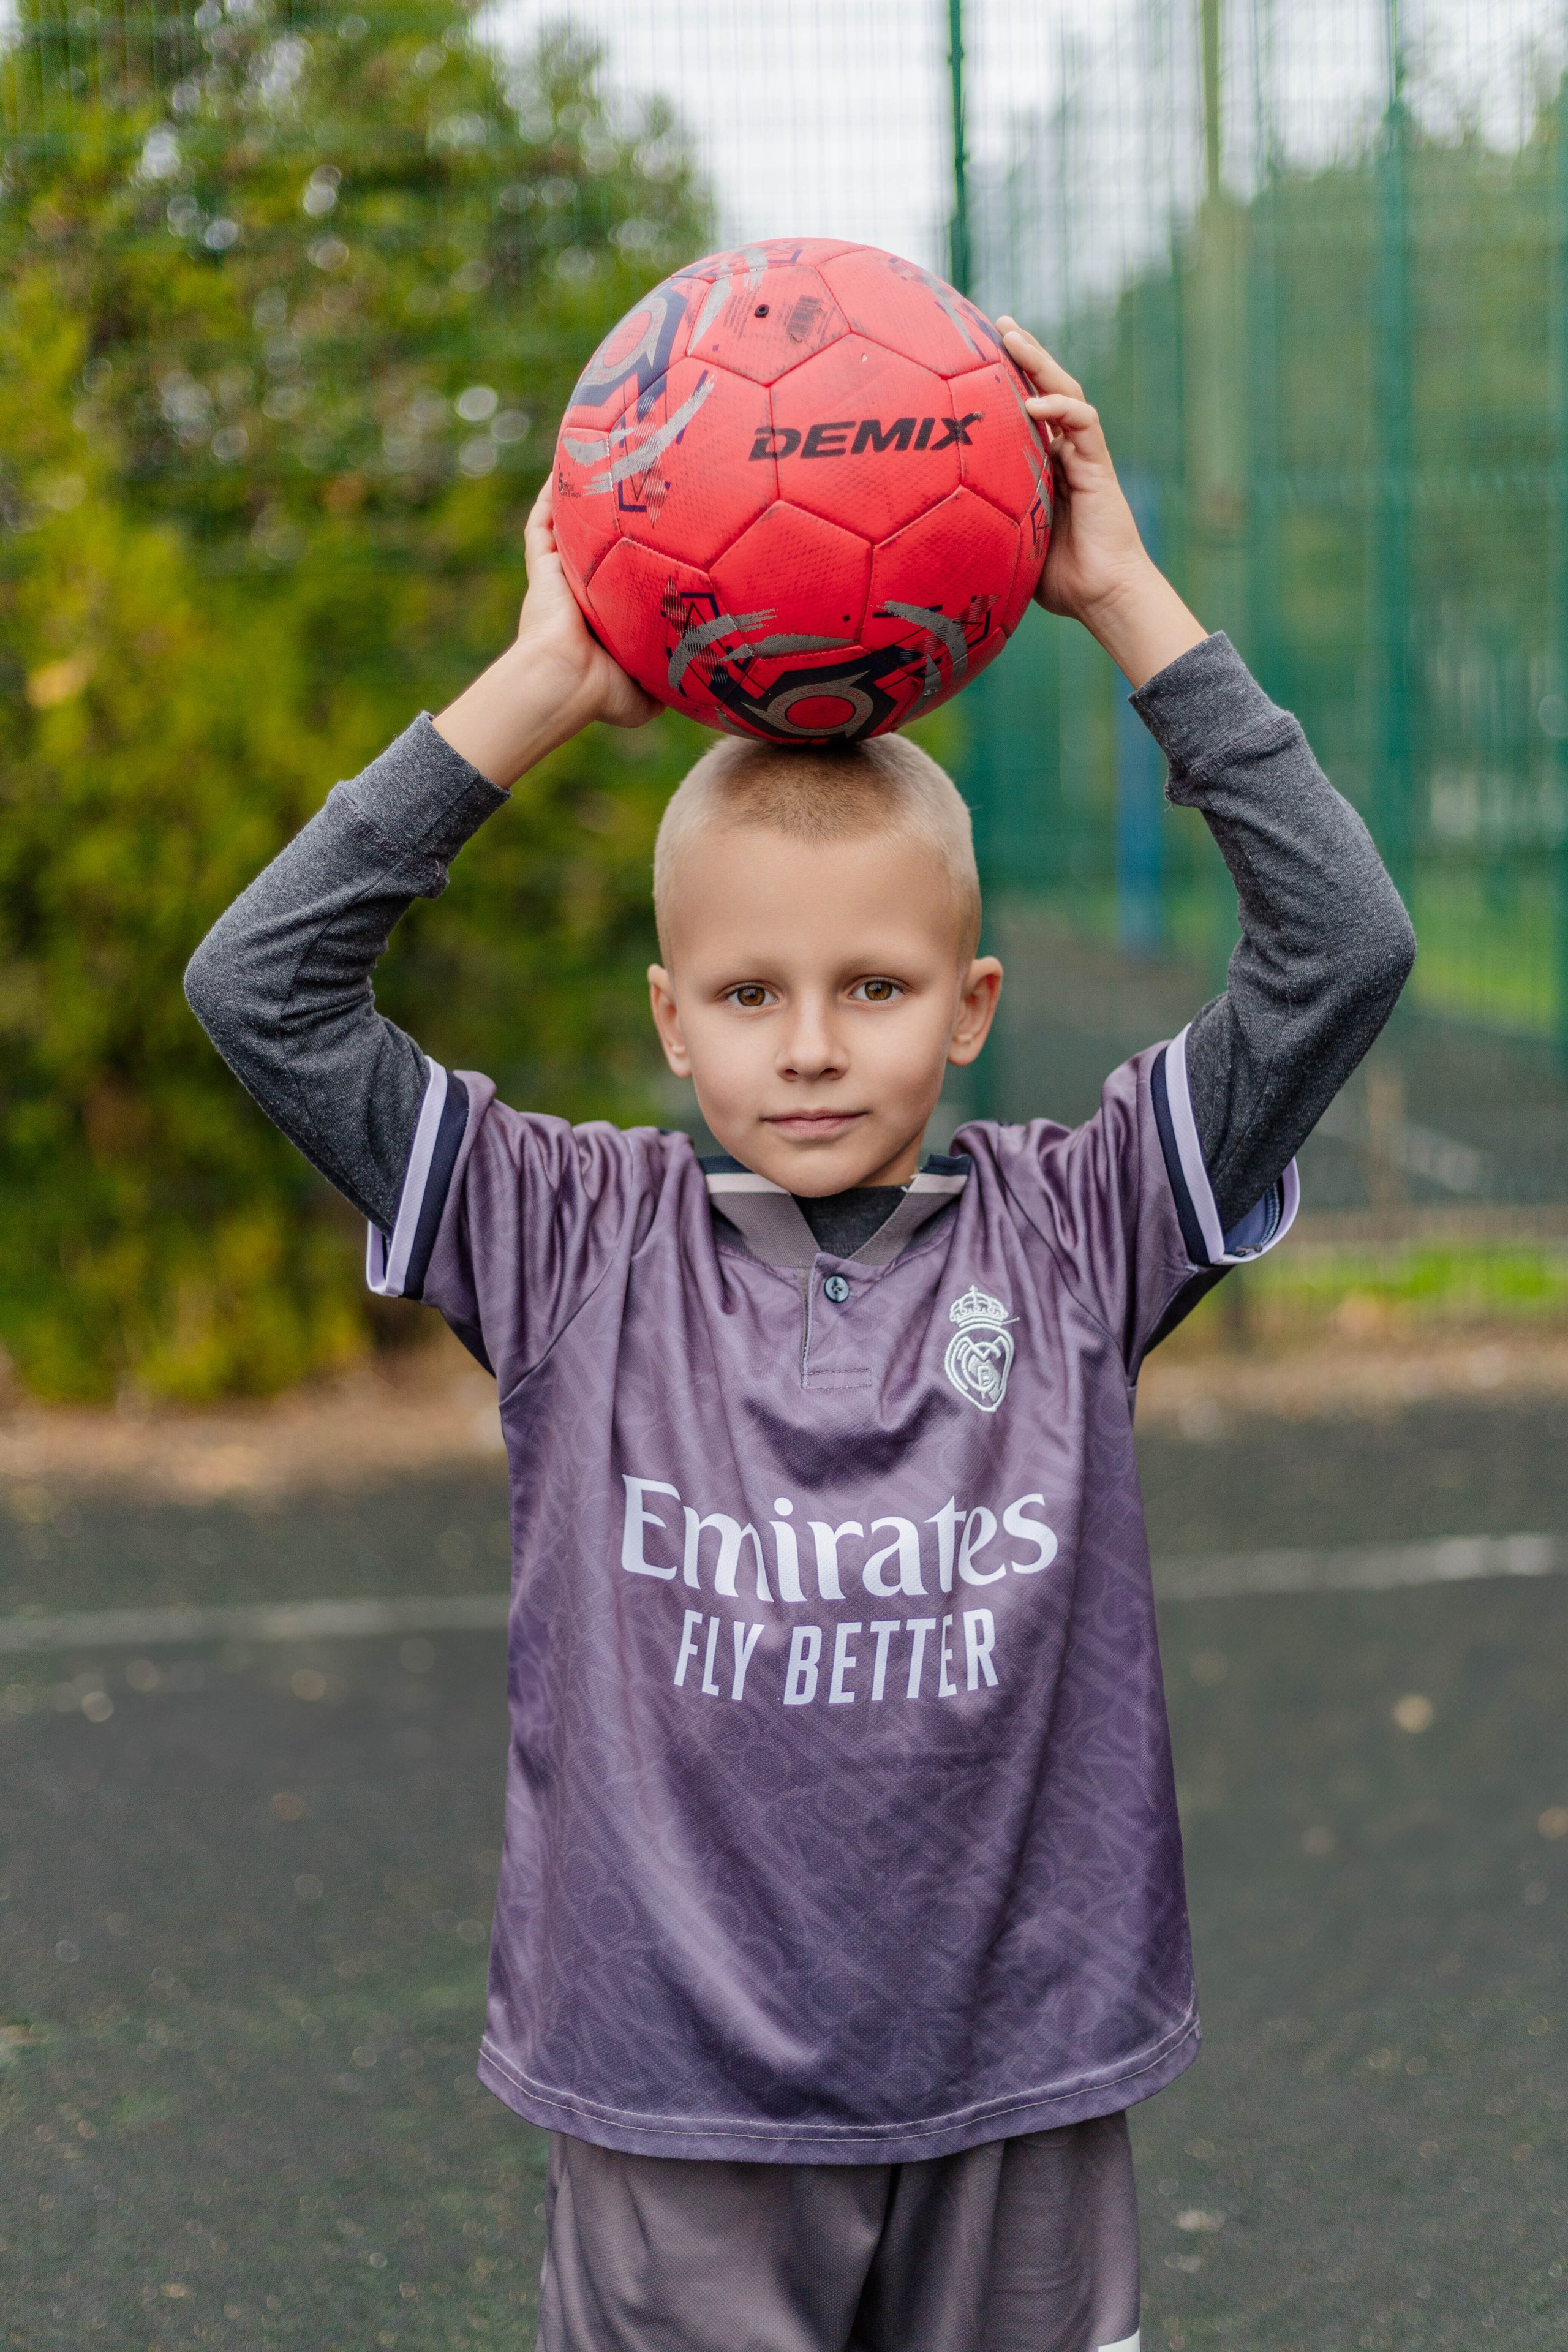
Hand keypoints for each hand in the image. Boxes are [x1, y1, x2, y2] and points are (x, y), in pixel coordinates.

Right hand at [513, 477, 660, 732]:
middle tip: (645, 481)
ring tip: (605, 455)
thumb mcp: (647, 693)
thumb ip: (672, 680)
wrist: (564, 683)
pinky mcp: (542, 562)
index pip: (626, 574)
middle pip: (601, 541)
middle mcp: (583, 589)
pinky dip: (553, 491)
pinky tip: (570, 458)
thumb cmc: (603, 692)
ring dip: (584, 492)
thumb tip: (709, 686)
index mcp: (605, 613)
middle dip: (616, 513)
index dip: (645, 553)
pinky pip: (543, 519)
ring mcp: (561, 573)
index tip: (672, 531)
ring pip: (571, 523)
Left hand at [996, 317, 1207, 688]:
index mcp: (1046, 466)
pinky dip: (1061, 407)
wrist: (1104, 596)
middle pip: (1047, 388)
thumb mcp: (1008, 545)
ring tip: (1013, 336)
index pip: (1027, 410)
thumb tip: (932, 528)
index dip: (1006, 382)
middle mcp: (1066, 453)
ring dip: (1041, 362)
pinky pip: (1083, 424)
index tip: (975, 358)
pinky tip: (1035, 403)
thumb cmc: (1059, 580)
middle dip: (1024, 353)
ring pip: (1067, 393)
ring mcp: (1085, 456)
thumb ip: (983, 524)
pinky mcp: (1099, 467)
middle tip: (998, 323)